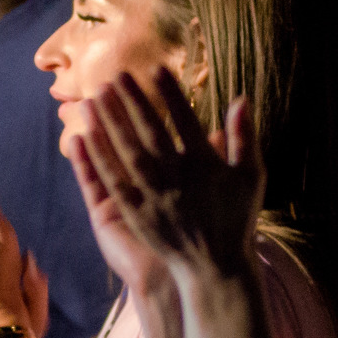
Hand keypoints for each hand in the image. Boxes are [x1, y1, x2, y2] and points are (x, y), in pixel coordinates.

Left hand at [76, 69, 261, 284]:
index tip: (155, 69)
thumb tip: (242, 99)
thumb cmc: (236, 219)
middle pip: (149, 131)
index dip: (170, 94)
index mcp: (204, 164)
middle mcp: (176, 177)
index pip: (184, 120)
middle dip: (132, 101)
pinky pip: (113, 180)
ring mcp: (153, 195)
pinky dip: (99, 157)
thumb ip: (244, 137)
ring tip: (95, 96)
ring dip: (110, 122)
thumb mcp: (251, 177)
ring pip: (127, 151)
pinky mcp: (135, 213)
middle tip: (115, 75)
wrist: (215, 268)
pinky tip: (86, 137)